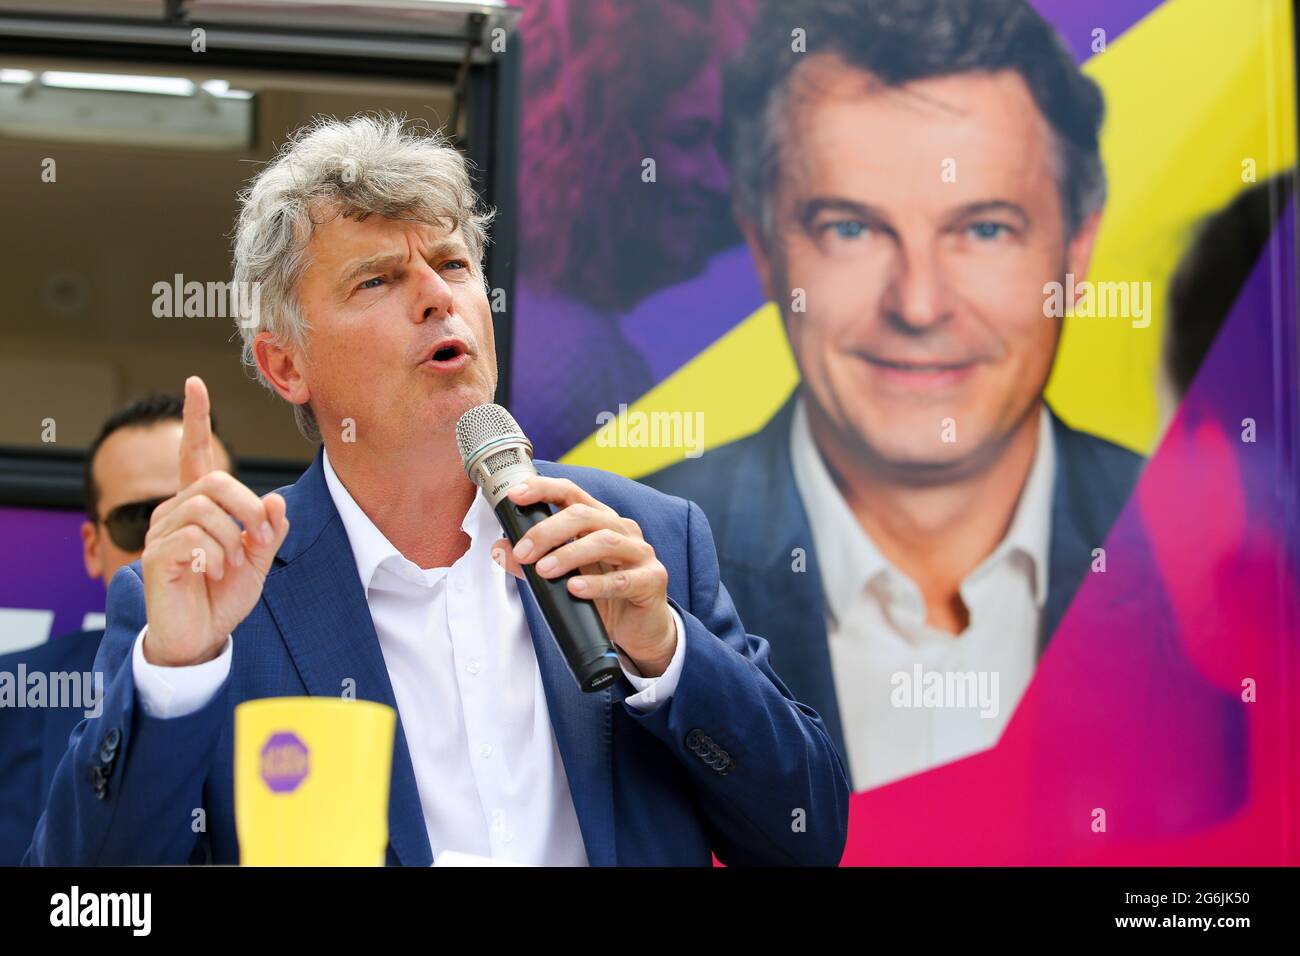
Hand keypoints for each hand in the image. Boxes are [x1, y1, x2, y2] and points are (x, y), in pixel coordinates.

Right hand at [141, 376, 289, 666]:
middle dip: (248, 507)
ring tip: (233, 565)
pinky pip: (194, 537)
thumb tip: (274, 499)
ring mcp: (160, 532)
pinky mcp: (156, 555)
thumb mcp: (258, 560)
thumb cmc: (223, 596)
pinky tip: (213, 573)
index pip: (194, 453)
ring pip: (206, 509)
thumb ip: (269, 530)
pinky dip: (216, 555)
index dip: (196, 419)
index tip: (195, 384)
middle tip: (260, 537)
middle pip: (215, 480)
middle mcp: (174, 511)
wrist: (201, 637)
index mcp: (199, 506)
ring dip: (233, 538)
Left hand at [491, 477, 675, 676]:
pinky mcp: (652, 579)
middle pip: (584, 515)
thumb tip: (501, 549)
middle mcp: (621, 529)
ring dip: (569, 554)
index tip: (515, 496)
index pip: (571, 493)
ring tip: (544, 570)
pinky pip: (623, 579)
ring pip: (604, 541)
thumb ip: (534, 562)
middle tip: (524, 552)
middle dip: (548, 531)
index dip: (543, 489)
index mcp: (600, 520)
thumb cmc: (603, 595)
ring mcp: (640, 553)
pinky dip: (597, 584)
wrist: (639, 630)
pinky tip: (576, 589)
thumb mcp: (564, 576)